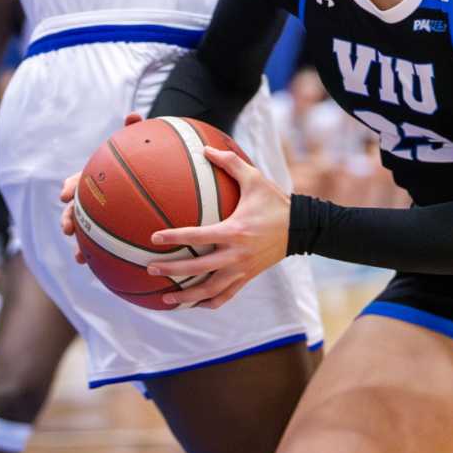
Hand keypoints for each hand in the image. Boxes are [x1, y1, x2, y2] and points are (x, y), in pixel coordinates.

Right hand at [60, 113, 142, 263]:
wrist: (159, 180)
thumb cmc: (148, 160)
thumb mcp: (142, 145)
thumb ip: (136, 131)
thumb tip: (133, 114)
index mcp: (98, 179)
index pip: (79, 182)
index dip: (71, 188)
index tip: (65, 195)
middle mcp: (98, 199)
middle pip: (77, 210)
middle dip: (70, 219)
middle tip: (68, 227)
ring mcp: (106, 217)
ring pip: (88, 233)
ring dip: (82, 245)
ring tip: (81, 256)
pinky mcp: (118, 233)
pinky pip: (108, 247)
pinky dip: (104, 257)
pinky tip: (108, 269)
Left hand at [146, 147, 289, 310]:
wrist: (302, 228)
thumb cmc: (275, 202)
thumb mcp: (255, 178)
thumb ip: (230, 163)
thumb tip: (205, 148)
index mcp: (234, 230)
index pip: (197, 236)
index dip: (174, 237)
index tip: (154, 238)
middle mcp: (236, 254)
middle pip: (197, 268)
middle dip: (172, 270)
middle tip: (150, 269)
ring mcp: (241, 269)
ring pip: (209, 289)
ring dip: (186, 295)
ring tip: (165, 297)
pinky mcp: (247, 277)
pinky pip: (225, 296)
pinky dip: (208, 302)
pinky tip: (194, 304)